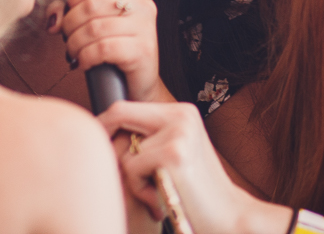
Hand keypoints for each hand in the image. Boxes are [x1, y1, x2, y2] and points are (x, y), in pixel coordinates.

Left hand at [56, 0, 171, 102]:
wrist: (137, 82)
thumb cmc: (115, 48)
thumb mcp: (96, 21)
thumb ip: (73, 10)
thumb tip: (53, 19)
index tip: (69, 10)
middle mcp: (142, 4)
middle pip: (92, 4)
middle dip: (71, 23)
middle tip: (68, 36)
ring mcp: (145, 26)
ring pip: (94, 28)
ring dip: (75, 43)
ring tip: (74, 51)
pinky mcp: (142, 50)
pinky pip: (103, 48)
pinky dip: (86, 56)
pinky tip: (84, 61)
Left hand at [98, 101, 292, 233]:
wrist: (228, 217)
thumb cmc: (194, 191)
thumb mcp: (174, 152)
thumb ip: (148, 137)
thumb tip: (103, 129)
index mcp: (181, 112)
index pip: (126, 106)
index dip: (104, 124)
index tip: (94, 143)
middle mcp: (181, 115)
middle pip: (119, 113)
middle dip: (106, 141)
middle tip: (108, 167)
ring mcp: (178, 133)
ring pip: (124, 150)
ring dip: (132, 178)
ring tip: (156, 190)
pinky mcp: (173, 155)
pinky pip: (132, 168)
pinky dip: (139, 189)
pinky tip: (160, 197)